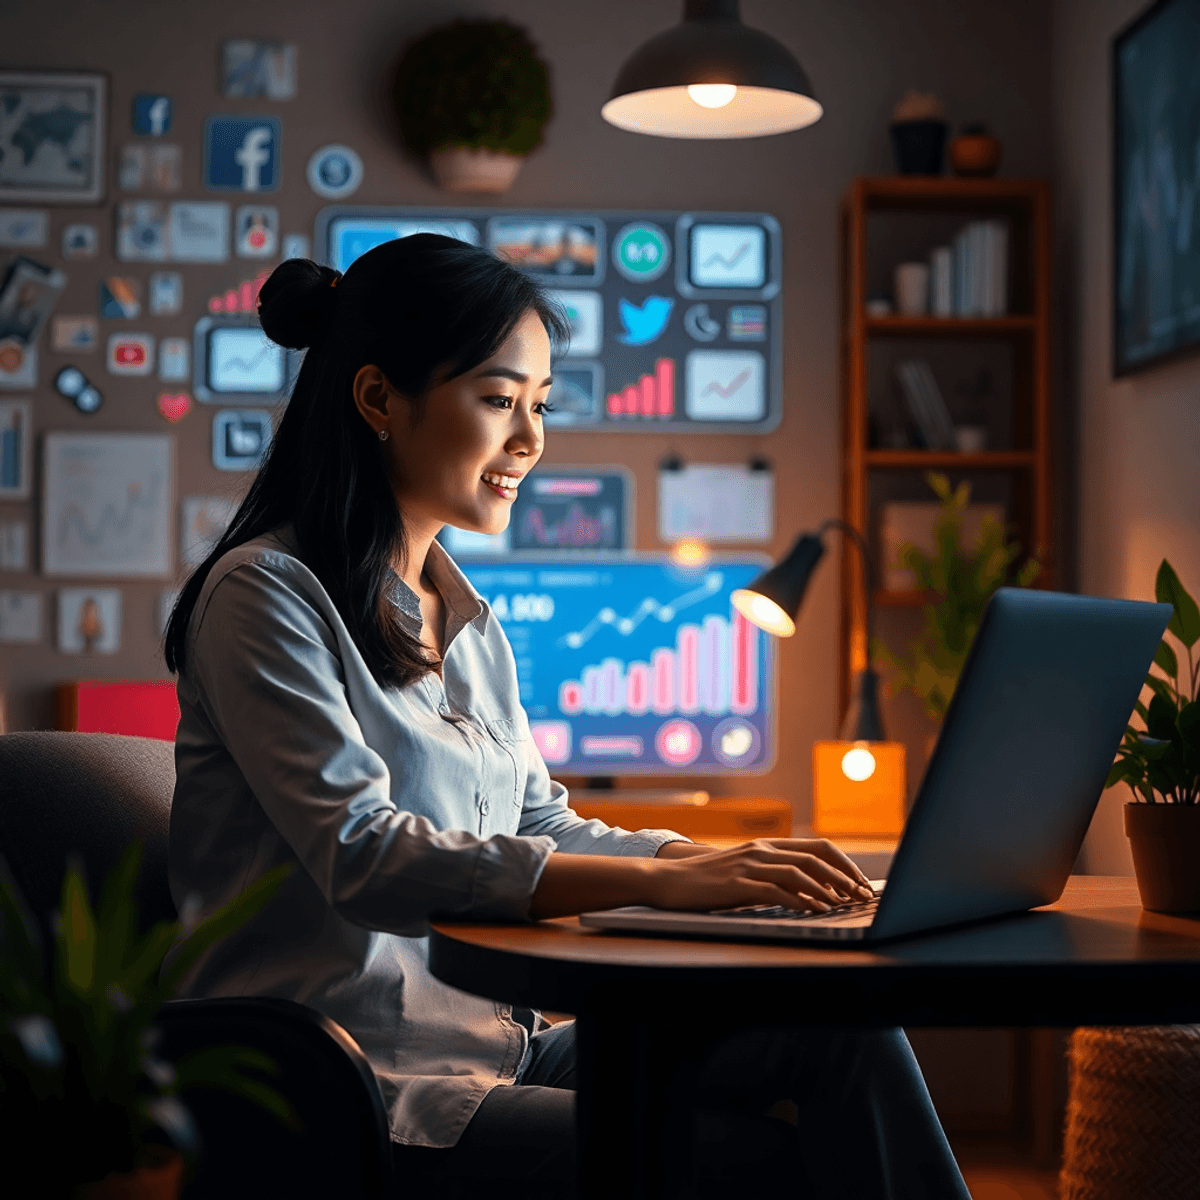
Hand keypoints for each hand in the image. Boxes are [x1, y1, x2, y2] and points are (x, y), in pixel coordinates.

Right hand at [648, 838, 874, 912]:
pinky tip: (815, 910)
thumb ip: (775, 877)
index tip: (860, 882)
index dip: (843, 863)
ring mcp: (749, 865)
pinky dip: (801, 900)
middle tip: (862, 895)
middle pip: (814, 857)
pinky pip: (777, 890)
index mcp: (766, 845)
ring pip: (800, 871)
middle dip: (844, 876)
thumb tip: (812, 893)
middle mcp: (761, 850)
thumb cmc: (709, 882)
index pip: (817, 847)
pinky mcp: (738, 884)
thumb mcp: (746, 873)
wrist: (670, 882)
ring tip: (845, 904)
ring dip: (827, 888)